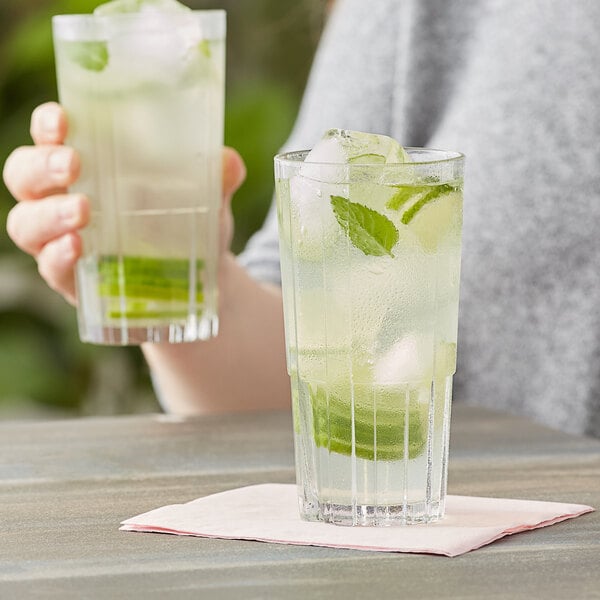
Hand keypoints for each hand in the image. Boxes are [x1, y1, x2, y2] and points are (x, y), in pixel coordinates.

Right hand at [3, 102, 245, 305]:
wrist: (197, 283)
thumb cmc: (188, 225)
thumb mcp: (206, 199)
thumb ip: (217, 179)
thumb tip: (229, 161)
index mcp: (88, 166)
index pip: (50, 137)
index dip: (47, 125)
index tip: (63, 120)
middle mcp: (62, 199)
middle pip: (24, 175)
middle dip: (41, 167)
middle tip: (73, 166)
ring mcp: (61, 241)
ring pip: (25, 223)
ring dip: (48, 215)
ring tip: (82, 212)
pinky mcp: (72, 280)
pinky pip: (50, 268)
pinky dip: (58, 258)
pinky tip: (77, 249)